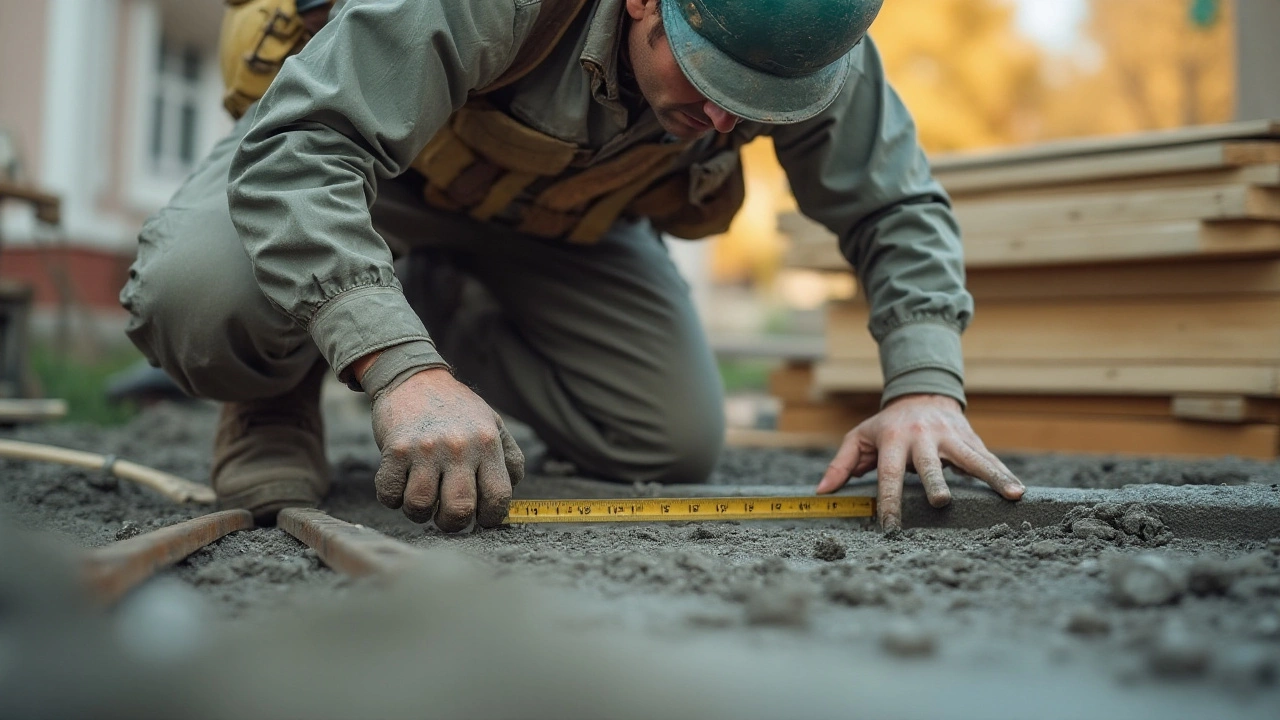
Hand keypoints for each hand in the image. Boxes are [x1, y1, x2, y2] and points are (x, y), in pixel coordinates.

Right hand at [369, 367, 524, 530]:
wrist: (413, 377)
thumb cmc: (456, 409)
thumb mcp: (492, 423)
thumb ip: (509, 456)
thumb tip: (512, 488)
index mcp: (487, 443)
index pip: (498, 496)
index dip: (491, 517)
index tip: (481, 518)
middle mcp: (459, 447)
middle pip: (459, 509)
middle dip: (453, 523)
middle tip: (448, 515)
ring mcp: (425, 449)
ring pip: (420, 506)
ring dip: (419, 513)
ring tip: (422, 500)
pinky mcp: (395, 449)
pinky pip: (389, 494)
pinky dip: (392, 500)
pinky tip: (401, 486)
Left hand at [815, 394, 1023, 532]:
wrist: (921, 393)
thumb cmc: (886, 425)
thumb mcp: (859, 437)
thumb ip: (842, 464)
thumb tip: (821, 491)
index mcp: (893, 440)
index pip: (889, 475)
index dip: (889, 501)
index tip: (890, 527)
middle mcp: (922, 437)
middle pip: (929, 463)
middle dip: (935, 482)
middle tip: (941, 502)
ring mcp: (949, 436)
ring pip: (970, 458)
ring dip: (990, 476)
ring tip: (1010, 494)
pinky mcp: (969, 438)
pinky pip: (987, 457)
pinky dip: (1003, 473)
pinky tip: (1019, 490)